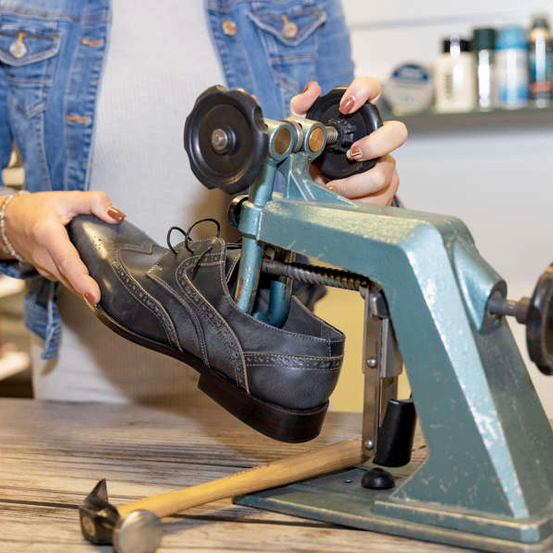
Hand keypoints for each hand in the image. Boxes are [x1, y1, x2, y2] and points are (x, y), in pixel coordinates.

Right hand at [2, 191, 125, 303]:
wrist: (11, 218)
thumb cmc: (38, 208)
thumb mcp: (68, 198)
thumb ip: (95, 202)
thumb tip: (117, 216)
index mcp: (48, 235)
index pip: (67, 261)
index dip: (82, 280)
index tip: (94, 296)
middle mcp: (43, 256)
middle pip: (70, 278)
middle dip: (88, 290)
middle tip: (107, 299)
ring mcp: (43, 267)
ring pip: (68, 283)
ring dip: (84, 289)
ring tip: (104, 292)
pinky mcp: (47, 273)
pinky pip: (66, 281)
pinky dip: (78, 284)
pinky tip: (91, 282)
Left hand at [290, 77, 407, 204]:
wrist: (319, 193)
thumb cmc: (316, 161)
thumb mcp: (303, 136)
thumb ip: (301, 111)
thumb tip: (311, 90)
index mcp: (361, 121)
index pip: (374, 91)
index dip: (365, 91)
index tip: (346, 106)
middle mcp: (378, 141)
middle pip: (397, 133)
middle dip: (375, 144)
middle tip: (352, 154)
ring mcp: (384, 166)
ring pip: (383, 173)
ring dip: (355, 184)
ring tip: (334, 187)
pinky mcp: (385, 191)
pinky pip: (378, 197)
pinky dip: (354, 199)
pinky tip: (340, 198)